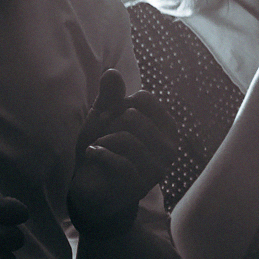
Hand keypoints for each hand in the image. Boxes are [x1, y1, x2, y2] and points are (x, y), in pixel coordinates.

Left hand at [68, 70, 177, 235]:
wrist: (90, 187)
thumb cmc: (102, 147)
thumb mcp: (103, 117)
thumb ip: (109, 96)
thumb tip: (112, 71)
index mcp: (166, 129)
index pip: (145, 98)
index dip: (119, 103)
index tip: (112, 117)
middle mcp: (168, 150)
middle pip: (133, 117)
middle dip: (109, 123)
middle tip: (104, 136)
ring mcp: (156, 170)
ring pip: (126, 138)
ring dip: (103, 139)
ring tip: (98, 147)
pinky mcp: (140, 187)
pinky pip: (119, 162)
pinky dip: (98, 153)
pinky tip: (92, 153)